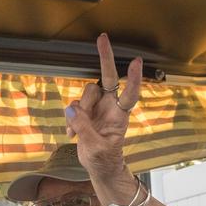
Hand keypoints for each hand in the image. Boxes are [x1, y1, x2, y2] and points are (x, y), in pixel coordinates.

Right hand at [64, 33, 142, 179]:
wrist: (99, 167)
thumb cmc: (105, 159)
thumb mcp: (96, 148)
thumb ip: (84, 127)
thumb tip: (72, 108)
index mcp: (120, 115)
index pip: (129, 93)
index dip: (133, 78)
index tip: (136, 62)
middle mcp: (110, 106)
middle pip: (108, 77)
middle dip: (105, 57)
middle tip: (102, 38)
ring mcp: (97, 108)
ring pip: (86, 93)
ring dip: (79, 110)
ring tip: (76, 132)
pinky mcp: (85, 113)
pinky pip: (74, 107)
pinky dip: (70, 120)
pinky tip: (72, 134)